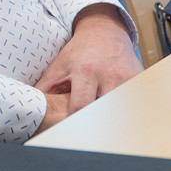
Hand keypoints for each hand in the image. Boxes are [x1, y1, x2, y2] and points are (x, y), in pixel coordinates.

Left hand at [32, 4, 142, 128]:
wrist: (105, 32)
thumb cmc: (79, 53)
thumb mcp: (58, 67)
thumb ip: (45, 89)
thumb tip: (29, 110)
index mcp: (85, 71)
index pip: (80, 107)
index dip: (74, 124)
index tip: (69, 134)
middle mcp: (110, 75)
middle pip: (104, 113)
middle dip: (95, 127)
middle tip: (87, 138)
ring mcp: (128, 78)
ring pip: (122, 112)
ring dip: (113, 123)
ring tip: (104, 133)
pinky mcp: (140, 81)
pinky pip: (136, 105)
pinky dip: (128, 115)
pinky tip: (120, 121)